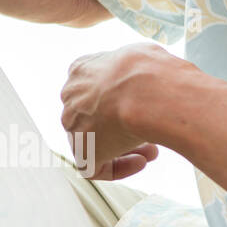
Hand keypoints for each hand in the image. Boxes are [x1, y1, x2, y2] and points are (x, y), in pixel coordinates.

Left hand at [59, 42, 184, 179]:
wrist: (147, 90)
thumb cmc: (152, 73)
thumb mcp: (146, 58)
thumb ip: (138, 68)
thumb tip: (152, 70)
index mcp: (82, 70)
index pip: (96, 90)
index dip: (122, 103)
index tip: (144, 108)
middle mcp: (73, 95)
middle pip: (95, 117)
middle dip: (123, 126)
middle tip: (149, 133)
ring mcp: (74, 123)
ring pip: (95, 142)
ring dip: (124, 148)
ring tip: (152, 151)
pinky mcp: (82, 150)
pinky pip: (94, 167)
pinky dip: (118, 168)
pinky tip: (140, 162)